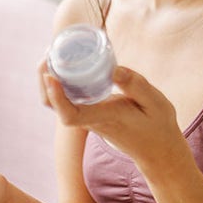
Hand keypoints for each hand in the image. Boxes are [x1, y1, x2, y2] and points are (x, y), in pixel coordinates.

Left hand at [41, 65, 185, 171]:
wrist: (156, 150)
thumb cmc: (157, 126)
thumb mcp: (156, 103)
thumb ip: (136, 86)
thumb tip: (113, 68)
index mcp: (105, 118)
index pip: (71, 115)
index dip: (56, 97)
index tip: (50, 76)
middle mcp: (90, 119)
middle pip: (53, 106)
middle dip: (44, 81)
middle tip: (48, 52)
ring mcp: (87, 118)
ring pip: (55, 103)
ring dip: (48, 79)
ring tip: (53, 52)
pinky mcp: (89, 113)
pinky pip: (65, 99)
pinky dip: (59, 81)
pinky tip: (66, 62)